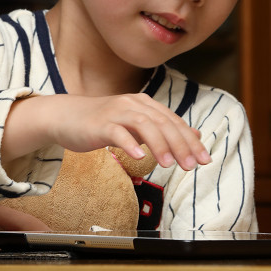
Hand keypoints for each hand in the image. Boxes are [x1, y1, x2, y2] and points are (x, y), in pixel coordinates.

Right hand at [2, 92, 211, 170]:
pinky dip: (130, 144)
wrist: (66, 116)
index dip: (191, 141)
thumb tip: (194, 135)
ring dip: (159, 144)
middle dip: (180, 145)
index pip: (174, 122)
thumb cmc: (103, 123)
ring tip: (169, 165)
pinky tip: (139, 157)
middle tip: (192, 166)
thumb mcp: (136, 125)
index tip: (205, 159)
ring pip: (144, 125)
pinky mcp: (100, 124)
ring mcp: (116, 112)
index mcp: (145, 104)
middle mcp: (133, 104)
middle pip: (163, 123)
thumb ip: (163, 128)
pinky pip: (117, 132)